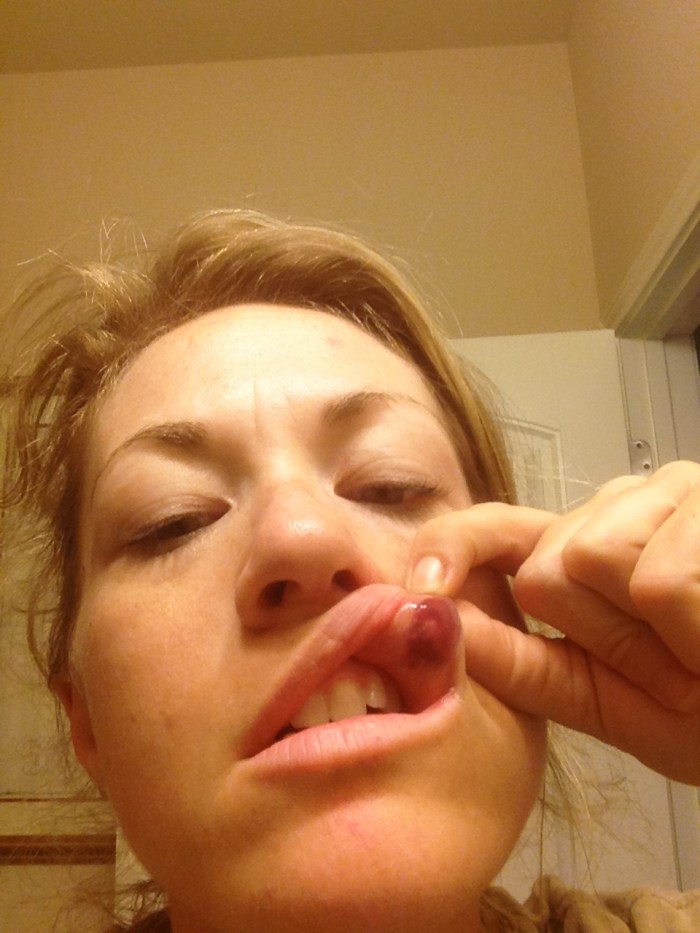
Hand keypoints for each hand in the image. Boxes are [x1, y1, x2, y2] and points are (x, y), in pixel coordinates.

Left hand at [407, 461, 699, 784]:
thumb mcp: (607, 701)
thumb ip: (524, 665)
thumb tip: (438, 626)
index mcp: (578, 553)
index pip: (492, 530)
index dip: (449, 550)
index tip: (423, 589)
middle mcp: (616, 507)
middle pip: (542, 562)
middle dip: (600, 632)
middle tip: (675, 661)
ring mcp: (667, 491)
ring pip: (591, 558)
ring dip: (652, 633)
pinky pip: (658, 579)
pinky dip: (694, 631)